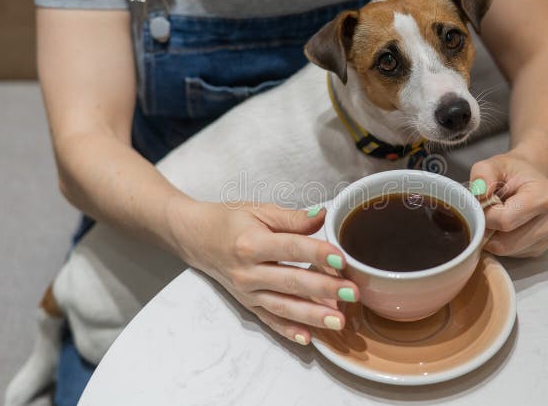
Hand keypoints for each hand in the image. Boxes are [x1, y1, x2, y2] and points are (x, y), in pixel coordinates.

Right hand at [167, 200, 357, 344]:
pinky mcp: (248, 304)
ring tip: (338, 320)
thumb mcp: (259, 210)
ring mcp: (247, 292)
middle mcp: (248, 272)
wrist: (195, 238)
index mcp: (251, 243)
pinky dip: (288, 331)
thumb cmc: (228, 221)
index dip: (317, 253)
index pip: (291, 249)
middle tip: (352, 293)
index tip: (342, 258)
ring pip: (283, 306)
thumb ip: (292, 218)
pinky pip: (270, 320)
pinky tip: (308, 338)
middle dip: (323, 289)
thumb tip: (323, 215)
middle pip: (291, 282)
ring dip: (312, 315)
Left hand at [470, 150, 547, 256]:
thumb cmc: (512, 173)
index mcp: (546, 197)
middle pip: (506, 242)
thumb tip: (479, 192)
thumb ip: (483, 173)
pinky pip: (512, 255)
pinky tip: (506, 227)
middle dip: (489, 228)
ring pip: (507, 251)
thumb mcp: (494, 164)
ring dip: (494, 237)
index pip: (505, 220)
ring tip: (497, 216)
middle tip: (488, 211)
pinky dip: (502, 243)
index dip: (487, 214)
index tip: (484, 202)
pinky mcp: (542, 249)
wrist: (530, 179)